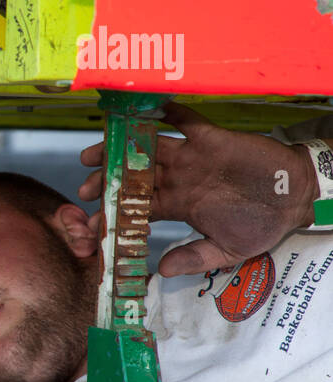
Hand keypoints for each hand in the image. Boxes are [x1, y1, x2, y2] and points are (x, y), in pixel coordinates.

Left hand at [77, 103, 317, 276]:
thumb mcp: (229, 250)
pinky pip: (185, 121)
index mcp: (178, 205)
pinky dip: (168, 113)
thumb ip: (196, 257)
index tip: (88, 224)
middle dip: (106, 180)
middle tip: (83, 190)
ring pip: (147, 149)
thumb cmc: (264, 224)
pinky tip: (145, 110)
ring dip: (120, 149)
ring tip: (91, 155)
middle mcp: (178, 179)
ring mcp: (192, 158)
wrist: (297, 198)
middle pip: (132, 176)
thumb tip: (163, 271)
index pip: (136, 209)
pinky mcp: (212, 139)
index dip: (112, 214)